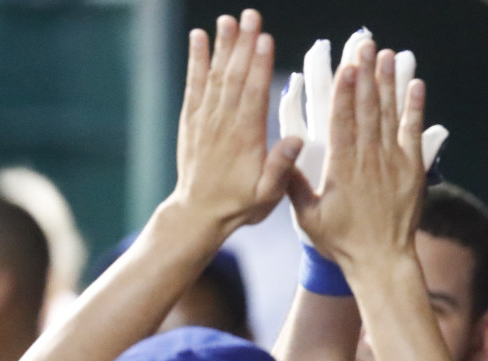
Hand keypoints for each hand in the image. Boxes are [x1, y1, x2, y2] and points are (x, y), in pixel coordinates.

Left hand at [170, 10, 301, 238]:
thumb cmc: (241, 205)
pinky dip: (196, 60)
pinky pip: (194, 85)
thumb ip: (280, 167)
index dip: (259, 65)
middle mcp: (224, 123)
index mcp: (246, 138)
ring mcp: (206, 119)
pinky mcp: (193, 120)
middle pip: (235, 76)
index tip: (264, 38)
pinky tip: (198, 38)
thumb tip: (295, 139)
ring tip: (228, 19)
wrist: (200, 213)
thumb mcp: (268, 194)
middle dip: (243, 44)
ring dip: (222, 45)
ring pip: (215, 76)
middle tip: (251, 15)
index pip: (253, 94)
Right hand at [288, 39, 426, 269]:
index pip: (342, 121)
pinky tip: (415, 85)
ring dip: (388, 83)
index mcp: (343, 168)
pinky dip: (414, 109)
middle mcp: (369, 161)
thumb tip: (280, 154)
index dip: (344, 91)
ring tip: (387, 55)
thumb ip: (294, 185)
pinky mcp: (412, 171)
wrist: (382, 262)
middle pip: (367, 109)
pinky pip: (413, 134)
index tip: (345, 66)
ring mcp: (393, 164)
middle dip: (366, 75)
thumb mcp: (309, 218)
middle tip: (364, 45)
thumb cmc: (342, 242)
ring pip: (389, 116)